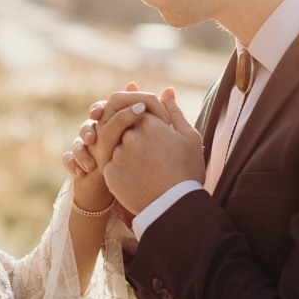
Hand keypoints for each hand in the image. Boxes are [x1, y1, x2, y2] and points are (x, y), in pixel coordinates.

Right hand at [62, 82, 170, 177]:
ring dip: (81, 150)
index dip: (100, 109)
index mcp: (112, 122)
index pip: (103, 109)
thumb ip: (156, 113)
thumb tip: (170, 89)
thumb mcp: (151, 133)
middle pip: (87, 124)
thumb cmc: (143, 154)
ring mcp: (87, 149)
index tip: (104, 115)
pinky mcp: (79, 164)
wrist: (124, 183)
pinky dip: (72, 165)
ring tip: (91, 161)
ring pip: (76, 144)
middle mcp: (97, 133)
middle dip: (88, 130)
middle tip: (93, 138)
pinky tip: (82, 172)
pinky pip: (68, 161)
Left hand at [103, 88, 204, 214]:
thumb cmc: (187, 171)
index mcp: (148, 123)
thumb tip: (166, 91)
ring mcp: (117, 154)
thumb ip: (174, 112)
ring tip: (147, 173)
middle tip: (155, 161)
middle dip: (140, 143)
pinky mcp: (109, 172)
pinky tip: (138, 182)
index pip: (143, 116)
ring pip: (120, 149)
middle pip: (129, 132)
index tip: (161, 144)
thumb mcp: (189, 138)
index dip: (153, 130)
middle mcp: (128, 135)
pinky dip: (123, 173)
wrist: (174, 207)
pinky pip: (113, 167)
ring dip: (130, 158)